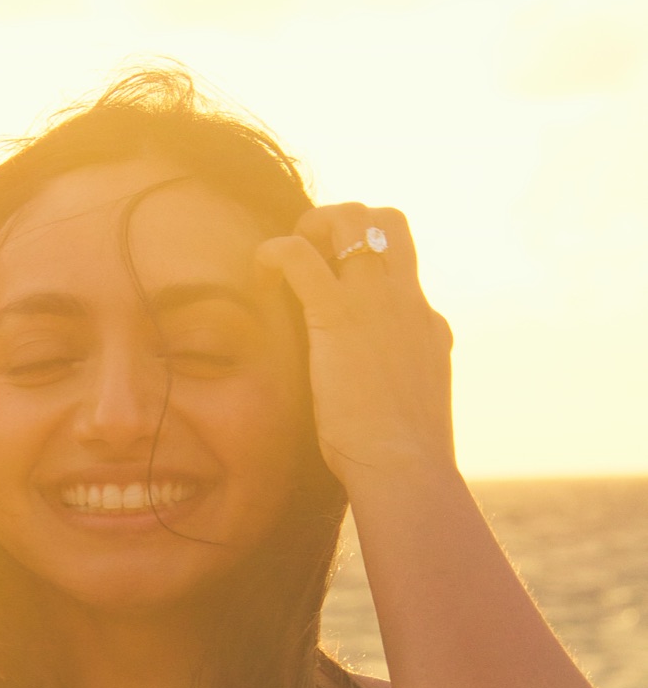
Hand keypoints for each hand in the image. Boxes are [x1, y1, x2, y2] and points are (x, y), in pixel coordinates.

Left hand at [256, 204, 455, 492]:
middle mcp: (406, 300)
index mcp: (425, 322)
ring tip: (288, 259)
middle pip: (387, 221)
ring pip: (351, 219)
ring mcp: (376, 302)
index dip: (368, 257)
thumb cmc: (405, 454)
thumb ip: (410, 375)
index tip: (337, 279)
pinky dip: (275, 251)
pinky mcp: (338, 316)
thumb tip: (396, 376)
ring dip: (313, 224)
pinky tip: (262, 273)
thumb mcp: (419, 404)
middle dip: (346, 222)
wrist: (406, 468)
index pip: (403, 262)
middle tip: (313, 254)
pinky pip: (300, 256)